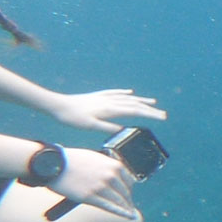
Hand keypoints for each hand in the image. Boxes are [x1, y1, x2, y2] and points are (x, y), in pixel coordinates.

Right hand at [49, 147, 137, 218]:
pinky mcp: (90, 197)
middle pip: (125, 192)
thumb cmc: (71, 160)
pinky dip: (121, 213)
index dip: (129, 189)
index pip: (129, 180)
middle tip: (128, 206)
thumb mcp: (95, 158)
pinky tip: (129, 216)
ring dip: (126, 208)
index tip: (128, 194)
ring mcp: (100, 187)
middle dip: (127, 200)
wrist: (53, 163)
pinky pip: (110, 207)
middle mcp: (110, 176)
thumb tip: (115, 176)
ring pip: (119, 201)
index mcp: (113, 164)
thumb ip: (107, 167)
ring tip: (129, 213)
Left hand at [51, 89, 165, 132]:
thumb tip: (125, 129)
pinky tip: (129, 92)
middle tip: (163, 114)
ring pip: (127, 98)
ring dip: (141, 100)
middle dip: (150, 109)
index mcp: (110, 109)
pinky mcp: (97, 96)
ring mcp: (104, 97)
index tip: (162, 118)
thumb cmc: (72, 118)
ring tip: (153, 101)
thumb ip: (108, 127)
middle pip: (134, 104)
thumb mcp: (90, 126)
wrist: (57, 105)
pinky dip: (124, 93)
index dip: (150, 114)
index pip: (135, 111)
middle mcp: (109, 101)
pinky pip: (115, 93)